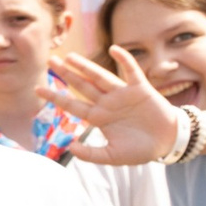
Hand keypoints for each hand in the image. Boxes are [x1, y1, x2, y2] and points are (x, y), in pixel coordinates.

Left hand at [43, 47, 188, 166]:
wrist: (167, 142)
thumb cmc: (140, 149)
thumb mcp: (113, 156)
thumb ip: (91, 154)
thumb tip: (70, 148)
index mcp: (98, 117)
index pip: (72, 105)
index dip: (56, 96)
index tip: (38, 89)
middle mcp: (107, 103)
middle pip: (82, 85)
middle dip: (66, 74)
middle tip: (50, 60)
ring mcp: (123, 94)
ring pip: (101, 76)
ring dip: (86, 66)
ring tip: (70, 56)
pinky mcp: (141, 88)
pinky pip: (131, 71)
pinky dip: (124, 60)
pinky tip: (114, 49)